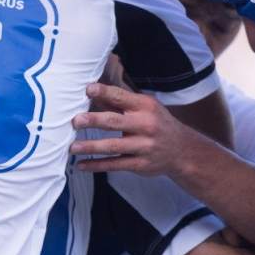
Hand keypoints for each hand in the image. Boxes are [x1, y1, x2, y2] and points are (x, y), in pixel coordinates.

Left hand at [70, 82, 191, 175]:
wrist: (182, 150)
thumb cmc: (158, 123)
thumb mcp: (145, 108)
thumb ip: (120, 102)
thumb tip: (92, 92)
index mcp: (145, 107)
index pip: (122, 97)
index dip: (105, 92)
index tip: (88, 89)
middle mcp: (145, 125)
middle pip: (115, 122)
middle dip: (94, 121)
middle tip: (76, 121)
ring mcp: (143, 147)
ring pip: (113, 146)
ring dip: (91, 147)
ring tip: (72, 147)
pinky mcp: (140, 164)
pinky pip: (115, 165)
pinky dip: (97, 165)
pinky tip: (81, 165)